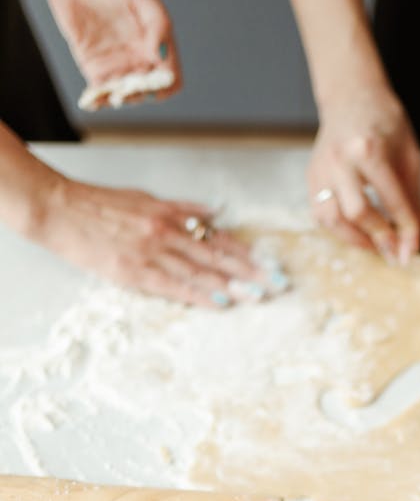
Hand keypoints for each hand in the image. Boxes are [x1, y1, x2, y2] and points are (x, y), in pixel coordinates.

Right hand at [35, 174, 266, 308]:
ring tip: (259, 296)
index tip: (270, 265)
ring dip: (232, 286)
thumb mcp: (145, 197)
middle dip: (250, 272)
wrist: (60, 209)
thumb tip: (214, 213)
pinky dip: (199, 295)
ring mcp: (152, 252)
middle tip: (277, 284)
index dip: (246, 253)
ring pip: (201, 271)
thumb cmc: (99, 205)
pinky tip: (220, 303)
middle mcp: (167, 232)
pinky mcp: (135, 271)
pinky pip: (175, 286)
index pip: (217, 238)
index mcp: (170, 215)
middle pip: (217, 256)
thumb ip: (181, 208)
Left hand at [41, 0, 180, 104]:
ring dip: (119, 99)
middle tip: (126, 90)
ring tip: (110, 94)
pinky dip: (97, 100)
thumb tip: (162, 56)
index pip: (170, 78)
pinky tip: (92, 102)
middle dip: (140, 95)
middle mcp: (140, 58)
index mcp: (157, 44)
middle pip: (148, 92)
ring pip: (125, 96)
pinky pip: (99, 92)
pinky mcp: (93, 67)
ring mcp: (117, 65)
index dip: (165, 85)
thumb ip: (158, 23)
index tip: (153, 81)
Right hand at [309, 81, 419, 261]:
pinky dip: (339, 230)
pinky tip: (356, 233)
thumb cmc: (383, 121)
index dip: (406, 229)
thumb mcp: (408, 155)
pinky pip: (320, 214)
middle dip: (379, 239)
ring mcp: (321, 168)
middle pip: (357, 213)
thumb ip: (415, 197)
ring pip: (332, 218)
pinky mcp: (311, 176)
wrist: (352, 96)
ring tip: (376, 247)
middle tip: (396, 254)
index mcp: (368, 149)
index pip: (391, 200)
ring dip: (355, 239)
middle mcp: (340, 160)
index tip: (414, 250)